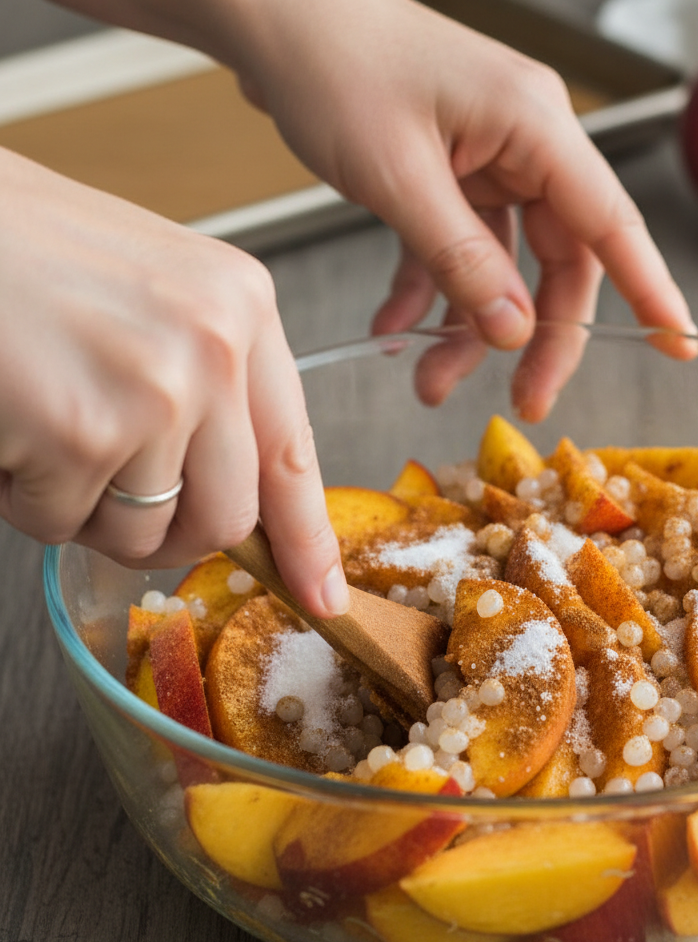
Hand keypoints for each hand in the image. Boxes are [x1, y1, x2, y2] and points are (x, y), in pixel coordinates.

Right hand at [0, 148, 347, 616]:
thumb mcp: (153, 292)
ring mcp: (155, 392)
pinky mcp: (81, 431)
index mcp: (241, 307)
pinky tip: (10, 425)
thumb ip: (207, 382)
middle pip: (227, 517)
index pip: (293, 452)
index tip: (321, 592)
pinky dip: (24, 497)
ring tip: (45, 427)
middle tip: (115, 500)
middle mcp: (214, 348)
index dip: (306, 537)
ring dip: (83, 508)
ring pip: (140, 533)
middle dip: (171, 536)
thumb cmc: (20, 248)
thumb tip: (235, 493)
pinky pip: (59, 522)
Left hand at [211, 0, 697, 419]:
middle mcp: (525, 144)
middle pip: (560, 261)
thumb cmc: (333, 67)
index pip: (611, 222)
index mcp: (534, 127)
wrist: (275, 17)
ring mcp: (488, 161)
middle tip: (520, 402)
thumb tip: (516, 332)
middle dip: (536, 338)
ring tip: (428, 381)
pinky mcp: (451, 175)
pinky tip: (395, 327)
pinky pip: (455, 252)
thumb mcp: (399, 177)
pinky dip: (429, 293)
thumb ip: (461, 260)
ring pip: (505, 268)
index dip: (650, 289)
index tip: (677, 342)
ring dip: (470, 329)